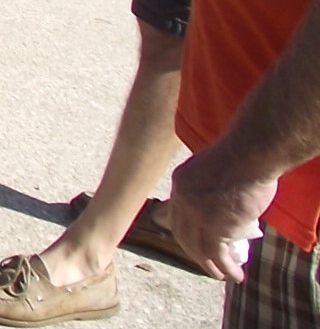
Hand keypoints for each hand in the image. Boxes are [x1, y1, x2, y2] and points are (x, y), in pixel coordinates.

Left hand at [169, 145, 274, 281]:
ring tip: (222, 274)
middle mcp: (183, 198)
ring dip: (210, 266)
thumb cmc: (241, 155)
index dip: (186, 230)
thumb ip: (212, 184)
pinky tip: (235, 275)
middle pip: (183, 233)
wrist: (250, 153)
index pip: (177, 213)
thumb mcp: (216, 168)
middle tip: (208, 262)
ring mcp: (197, 213)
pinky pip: (217, 254)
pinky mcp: (215, 226)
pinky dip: (226, 268)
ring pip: (199, 248)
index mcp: (181, 182)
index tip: (196, 242)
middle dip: (195, 251)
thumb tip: (222, 199)